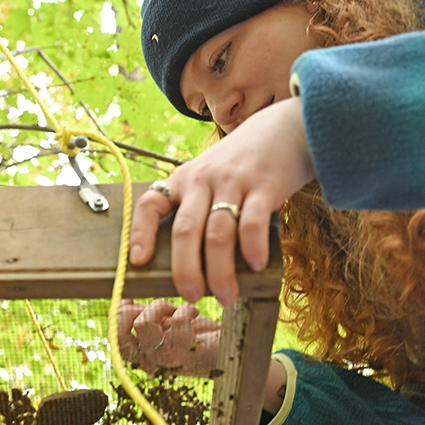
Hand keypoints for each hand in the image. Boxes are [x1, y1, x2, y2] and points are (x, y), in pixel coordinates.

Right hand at [116, 299, 221, 376]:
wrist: (237, 348)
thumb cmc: (203, 334)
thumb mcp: (168, 323)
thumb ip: (146, 316)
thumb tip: (124, 301)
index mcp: (144, 355)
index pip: (114, 338)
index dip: (118, 315)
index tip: (133, 300)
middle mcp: (151, 361)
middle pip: (120, 334)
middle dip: (132, 311)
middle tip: (156, 306)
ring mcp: (168, 360)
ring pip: (142, 326)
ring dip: (159, 306)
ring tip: (177, 308)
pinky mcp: (188, 354)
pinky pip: (175, 323)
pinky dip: (185, 310)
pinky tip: (194, 312)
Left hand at [129, 97, 313, 305]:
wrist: (287, 128)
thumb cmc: (243, 165)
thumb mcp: (210, 177)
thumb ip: (197, 209)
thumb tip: (189, 264)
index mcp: (183, 179)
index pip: (150, 204)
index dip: (140, 233)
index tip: (138, 262)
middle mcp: (203, 179)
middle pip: (185, 231)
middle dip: (185, 270)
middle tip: (191, 296)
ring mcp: (233, 182)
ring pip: (217, 235)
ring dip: (221, 272)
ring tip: (226, 296)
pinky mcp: (264, 186)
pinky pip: (252, 223)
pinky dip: (252, 249)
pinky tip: (256, 266)